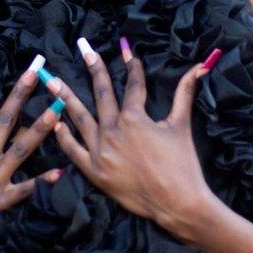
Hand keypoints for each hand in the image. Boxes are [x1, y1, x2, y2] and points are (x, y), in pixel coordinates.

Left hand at [46, 37, 221, 236]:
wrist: (177, 203)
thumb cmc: (182, 163)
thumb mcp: (182, 124)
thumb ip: (186, 92)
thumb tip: (200, 66)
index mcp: (135, 118)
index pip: (132, 85)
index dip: (131, 66)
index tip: (125, 50)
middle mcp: (113, 131)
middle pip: (101, 94)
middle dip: (94, 68)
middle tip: (84, 49)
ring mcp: (100, 151)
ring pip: (79, 119)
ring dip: (66, 98)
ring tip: (52, 81)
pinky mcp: (94, 172)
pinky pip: (73, 150)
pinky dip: (63, 136)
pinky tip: (55, 121)